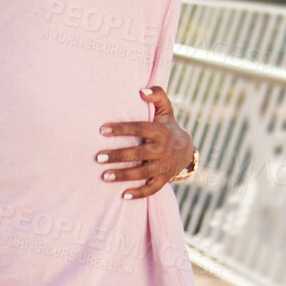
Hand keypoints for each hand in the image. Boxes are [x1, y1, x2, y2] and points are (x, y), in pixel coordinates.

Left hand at [95, 86, 195, 200]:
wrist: (187, 149)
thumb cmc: (168, 126)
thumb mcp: (166, 110)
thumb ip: (157, 96)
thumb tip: (141, 90)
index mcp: (160, 131)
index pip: (139, 128)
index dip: (120, 129)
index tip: (101, 130)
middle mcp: (162, 149)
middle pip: (138, 153)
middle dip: (117, 156)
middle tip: (98, 157)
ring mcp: (164, 166)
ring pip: (142, 172)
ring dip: (123, 175)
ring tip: (104, 176)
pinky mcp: (164, 179)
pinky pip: (152, 188)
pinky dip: (139, 193)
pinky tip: (123, 195)